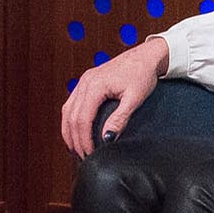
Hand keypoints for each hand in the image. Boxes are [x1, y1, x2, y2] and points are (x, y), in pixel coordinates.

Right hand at [60, 36, 168, 155]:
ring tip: (76, 148)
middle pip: (71, 117)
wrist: (145, 56)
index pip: (82, 119)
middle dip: (75, 139)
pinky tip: (75, 131)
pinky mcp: (86, 82)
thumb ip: (120, 118)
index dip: (84, 139)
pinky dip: (71, 120)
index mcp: (95, 85)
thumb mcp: (134, 98)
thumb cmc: (142, 74)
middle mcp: (85, 82)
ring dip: (69, 131)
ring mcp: (84, 81)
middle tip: (83, 156)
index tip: (90, 154)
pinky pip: (72, 104)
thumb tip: (107, 138)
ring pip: (67, 110)